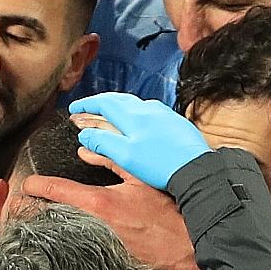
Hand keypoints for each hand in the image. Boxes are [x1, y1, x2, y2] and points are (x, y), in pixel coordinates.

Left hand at [20, 168, 202, 269]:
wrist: (184, 249)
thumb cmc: (164, 214)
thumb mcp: (138, 180)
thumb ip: (110, 161)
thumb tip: (86, 149)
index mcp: (97, 202)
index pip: (54, 190)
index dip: (34, 185)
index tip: (26, 185)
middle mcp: (89, 226)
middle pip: (47, 218)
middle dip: (34, 211)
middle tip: (25, 206)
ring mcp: (92, 248)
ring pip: (56, 238)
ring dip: (46, 230)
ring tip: (39, 224)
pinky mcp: (98, 265)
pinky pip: (72, 254)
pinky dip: (64, 248)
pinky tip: (61, 244)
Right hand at [67, 93, 210, 190]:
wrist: (196, 169)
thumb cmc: (161, 165)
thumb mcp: (124, 155)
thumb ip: (102, 142)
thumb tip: (85, 134)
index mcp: (133, 115)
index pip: (104, 102)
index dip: (86, 104)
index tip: (75, 109)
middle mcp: (149, 109)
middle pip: (118, 100)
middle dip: (100, 104)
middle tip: (87, 112)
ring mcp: (164, 114)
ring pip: (134, 105)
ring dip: (117, 109)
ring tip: (108, 118)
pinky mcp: (175, 123)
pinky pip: (148, 112)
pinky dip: (133, 115)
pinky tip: (135, 125)